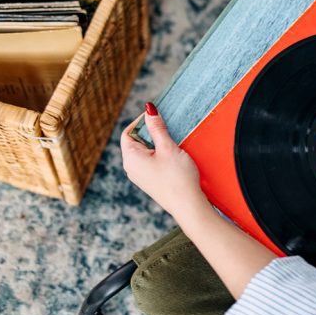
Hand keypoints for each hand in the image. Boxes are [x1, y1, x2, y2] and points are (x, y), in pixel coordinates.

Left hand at [120, 103, 208, 218]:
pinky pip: (149, 162)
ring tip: (171, 140)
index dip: (141, 121)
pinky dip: (158, 154)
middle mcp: (131, 168)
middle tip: (166, 126)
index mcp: (130, 158)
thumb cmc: (177, 177)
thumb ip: (157, 128)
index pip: (128, 132)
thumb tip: (149, 109)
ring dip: (156, 143)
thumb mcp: (168, 148)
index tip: (157, 115)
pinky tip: (172, 156)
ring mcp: (140, 176)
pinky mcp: (150, 182)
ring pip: (143, 152)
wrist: (187, 205)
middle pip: (135, 141)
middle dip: (150, 131)